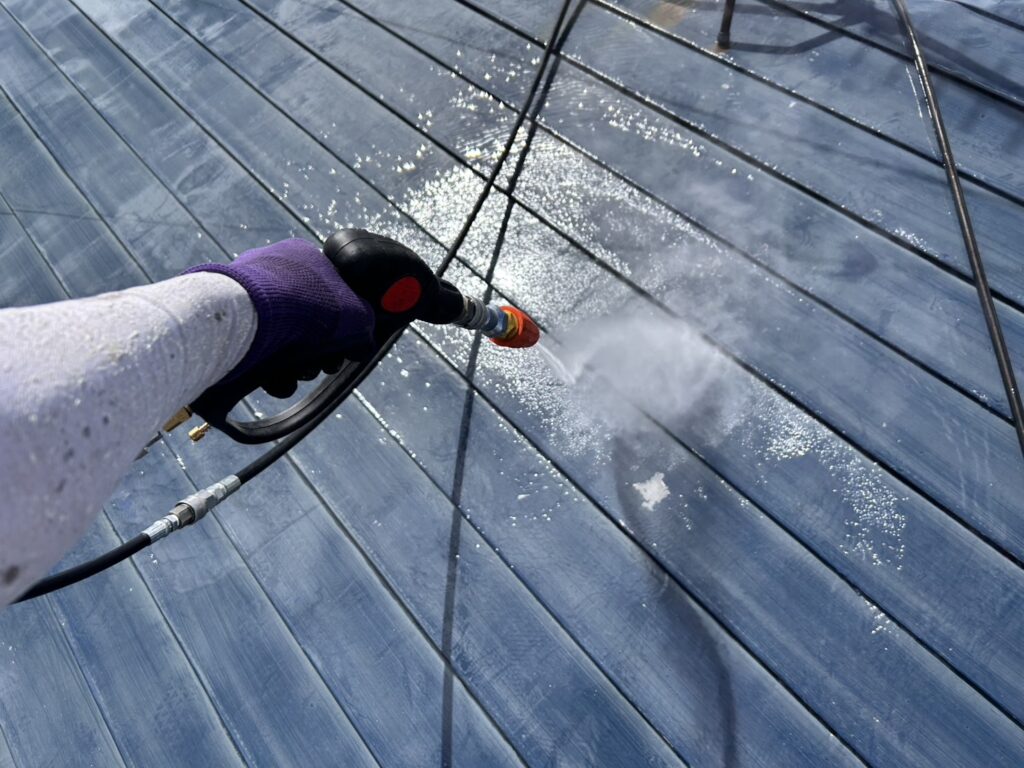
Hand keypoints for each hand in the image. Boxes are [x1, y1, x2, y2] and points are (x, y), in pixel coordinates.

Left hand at [185, 238, 376, 401]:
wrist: (253, 316)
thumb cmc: (310, 306)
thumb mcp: (357, 314)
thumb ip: (366, 325)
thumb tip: (362, 344)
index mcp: (304, 257)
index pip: (331, 293)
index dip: (342, 325)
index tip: (345, 347)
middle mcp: (274, 272)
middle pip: (308, 323)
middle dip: (319, 352)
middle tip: (324, 364)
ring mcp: (248, 297)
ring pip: (284, 342)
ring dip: (298, 366)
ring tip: (299, 372)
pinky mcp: (230, 324)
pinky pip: (258, 354)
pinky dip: (271, 372)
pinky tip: (277, 379)